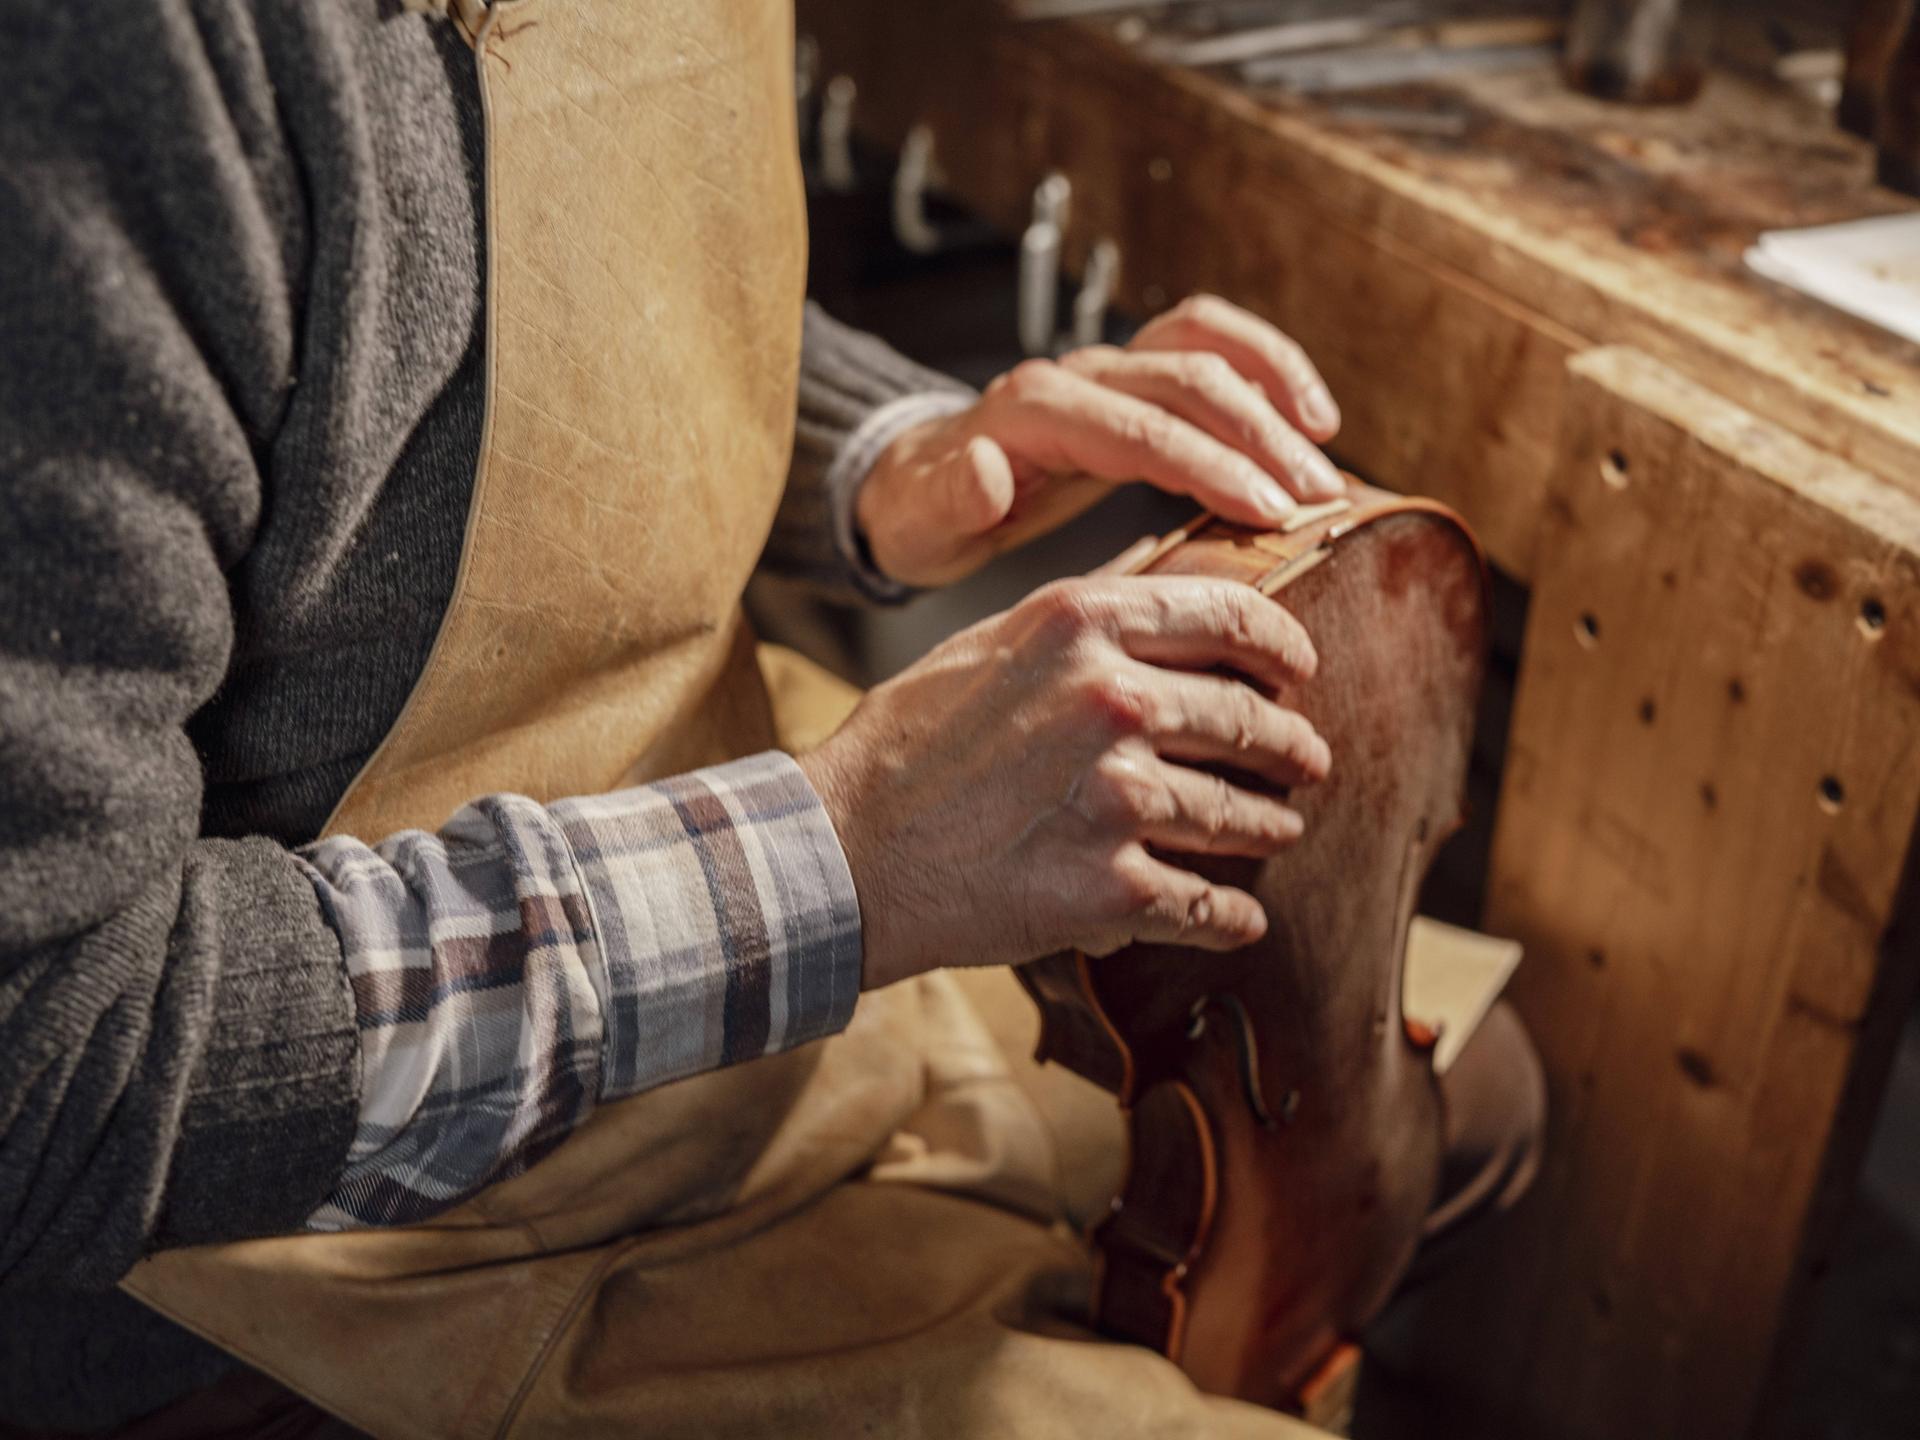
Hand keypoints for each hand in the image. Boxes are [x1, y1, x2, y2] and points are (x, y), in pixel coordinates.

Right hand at [796, 575, 1330, 990]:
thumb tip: (1159, 592)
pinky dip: (1234, 915)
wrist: (845, 855)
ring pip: (1238, 815)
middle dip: (1290, 745)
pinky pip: (1208, 905)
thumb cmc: (905, 746)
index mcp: (1080, 625)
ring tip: (1279, 827)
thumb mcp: (987, 642)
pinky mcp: (1111, 892)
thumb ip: (1078, 620)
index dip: (1282, 645)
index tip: (1300, 668)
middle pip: (1247, 720)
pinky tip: (1243, 916)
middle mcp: (1112, 701)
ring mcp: (1118, 800)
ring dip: (1269, 825)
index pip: (1229, 617)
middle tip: (1306, 759)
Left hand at [856, 294, 1342, 587]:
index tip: (1269, 512)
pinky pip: (1208, 347)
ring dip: (1275, 390)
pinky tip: (1310, 416)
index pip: (1140, 431)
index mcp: (1031, 412)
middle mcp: (1075, 375)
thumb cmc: (919, 513)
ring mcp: (1106, 369)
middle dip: (1260, 436)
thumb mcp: (917, 522)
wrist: (909, 484)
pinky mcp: (1131, 379)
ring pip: (1205, 347)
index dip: (1211, 465)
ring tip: (1326, 453)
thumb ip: (950, 497)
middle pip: (1185, 382)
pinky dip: (1265, 367)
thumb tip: (986, 466)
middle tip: (1317, 499)